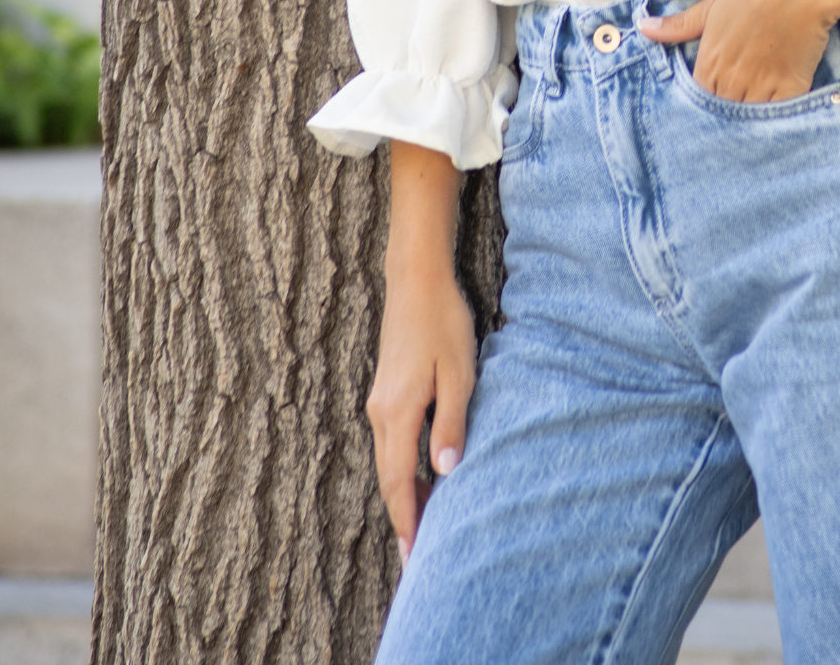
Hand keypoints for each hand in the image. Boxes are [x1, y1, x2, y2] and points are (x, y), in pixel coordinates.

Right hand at [367, 257, 475, 565]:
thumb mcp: (459, 373)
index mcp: (397, 412)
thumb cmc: (444, 323)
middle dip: (403, 517)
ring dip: (403, 494)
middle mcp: (381, 412)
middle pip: (389, 478)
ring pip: (389, 460)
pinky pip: (392, 442)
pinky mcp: (387, 391)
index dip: (407, 520)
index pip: (397, 481)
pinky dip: (402, 468)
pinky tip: (419, 477)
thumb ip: (451, 423)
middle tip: (416, 558)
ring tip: (423, 526)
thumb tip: (445, 473)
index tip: (414, 557)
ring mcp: (380, 401)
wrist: (417, 280)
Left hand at [640, 0, 834, 102]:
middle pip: (722, 114)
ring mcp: (762, 85)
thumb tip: (643, 27)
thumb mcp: (713, 2)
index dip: (705, 100)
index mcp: (710, 59)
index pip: (698, 98)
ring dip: (749, 120)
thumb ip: (679, 25)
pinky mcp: (792, 88)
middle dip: (726, 114)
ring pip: (748, 120)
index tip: (715, 96)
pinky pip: (779, 118)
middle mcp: (732, 78)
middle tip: (735, 109)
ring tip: (755, 113)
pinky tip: (778, 114)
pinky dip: (777, 118)